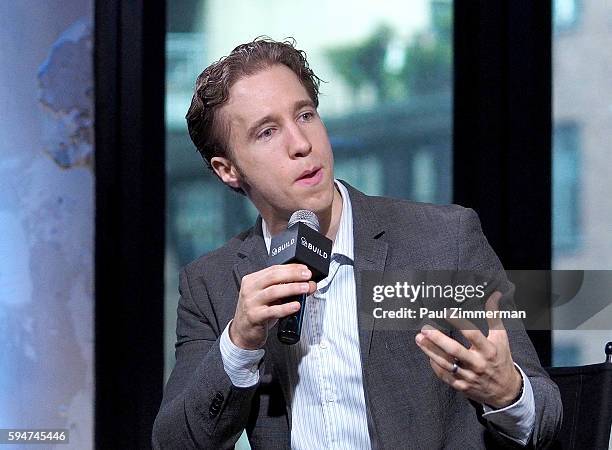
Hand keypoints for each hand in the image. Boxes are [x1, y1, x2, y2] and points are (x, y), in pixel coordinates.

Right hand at [229, 264, 316, 349]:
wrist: (243, 332)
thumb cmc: (257, 312)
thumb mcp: (270, 298)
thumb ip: (286, 289)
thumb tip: (309, 284)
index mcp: (252, 280)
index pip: (273, 269)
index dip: (291, 268)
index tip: (304, 269)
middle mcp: (250, 289)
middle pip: (273, 277)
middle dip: (292, 274)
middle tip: (306, 276)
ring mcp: (251, 303)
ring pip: (273, 291)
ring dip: (292, 288)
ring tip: (305, 288)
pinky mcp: (254, 316)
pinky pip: (272, 311)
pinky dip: (286, 308)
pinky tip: (296, 306)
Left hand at [415, 291, 521, 407]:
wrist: (505, 390)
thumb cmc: (501, 358)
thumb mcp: (500, 337)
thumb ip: (494, 316)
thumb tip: (495, 295)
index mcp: (488, 350)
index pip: (472, 334)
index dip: (459, 322)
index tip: (446, 312)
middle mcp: (478, 364)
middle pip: (455, 351)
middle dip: (438, 339)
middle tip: (425, 328)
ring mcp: (469, 376)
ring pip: (446, 364)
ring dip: (430, 351)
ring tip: (419, 339)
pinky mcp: (461, 386)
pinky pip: (445, 375)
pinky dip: (435, 365)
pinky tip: (428, 354)